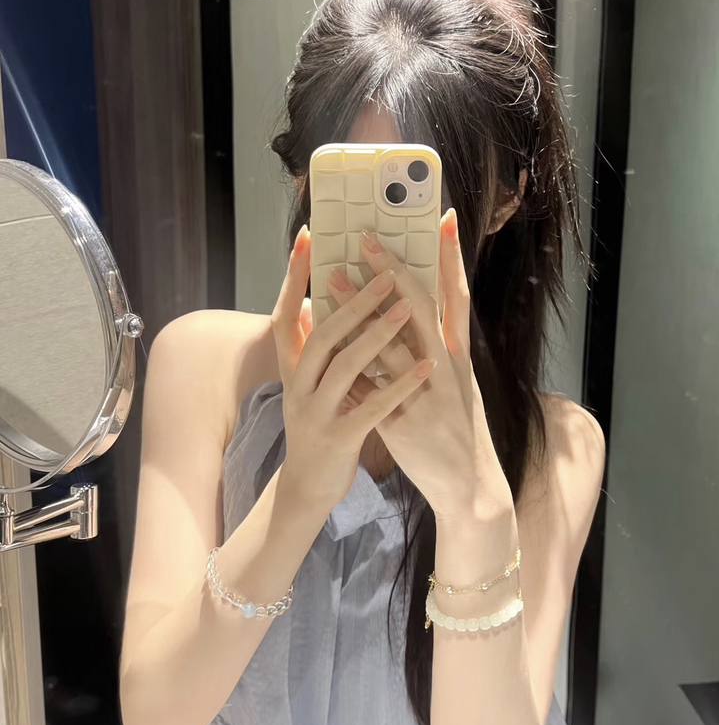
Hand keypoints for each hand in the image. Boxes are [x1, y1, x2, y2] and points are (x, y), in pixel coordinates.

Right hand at [269, 225, 435, 513]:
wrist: (307, 487)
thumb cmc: (318, 424)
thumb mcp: (309, 383)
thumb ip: (314, 345)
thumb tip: (315, 301)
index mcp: (291, 369)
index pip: (286, 312)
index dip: (293, 275)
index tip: (308, 237)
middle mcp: (298, 387)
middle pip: (323, 334)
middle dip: (354, 301)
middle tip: (385, 271)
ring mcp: (316, 415)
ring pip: (344, 368)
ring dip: (376, 335)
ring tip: (405, 308)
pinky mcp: (338, 440)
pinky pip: (371, 409)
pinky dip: (400, 386)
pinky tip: (427, 368)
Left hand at [326, 211, 512, 522]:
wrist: (471, 488)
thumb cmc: (459, 429)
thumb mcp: (459, 384)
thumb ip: (439, 348)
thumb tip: (413, 311)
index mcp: (460, 357)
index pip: (457, 297)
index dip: (451, 257)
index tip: (443, 218)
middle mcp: (446, 369)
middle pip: (419, 310)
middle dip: (392, 271)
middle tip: (366, 239)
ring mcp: (425, 395)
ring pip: (387, 343)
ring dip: (358, 309)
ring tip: (332, 279)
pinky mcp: (403, 424)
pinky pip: (370, 387)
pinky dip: (348, 362)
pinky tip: (325, 342)